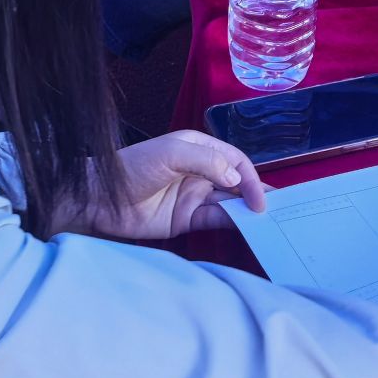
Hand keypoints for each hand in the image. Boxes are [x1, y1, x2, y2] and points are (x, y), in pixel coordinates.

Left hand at [81, 130, 266, 240]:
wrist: (99, 198)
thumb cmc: (133, 167)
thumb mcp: (171, 153)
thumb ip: (207, 161)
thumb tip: (236, 180)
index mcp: (199, 149)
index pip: (235, 161)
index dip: (250, 177)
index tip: (258, 198)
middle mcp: (200, 172)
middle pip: (236, 182)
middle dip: (256, 194)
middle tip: (278, 210)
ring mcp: (194, 197)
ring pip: (230, 204)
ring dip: (247, 212)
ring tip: (268, 223)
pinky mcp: (186, 220)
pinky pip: (215, 221)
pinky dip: (232, 224)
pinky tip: (246, 229)